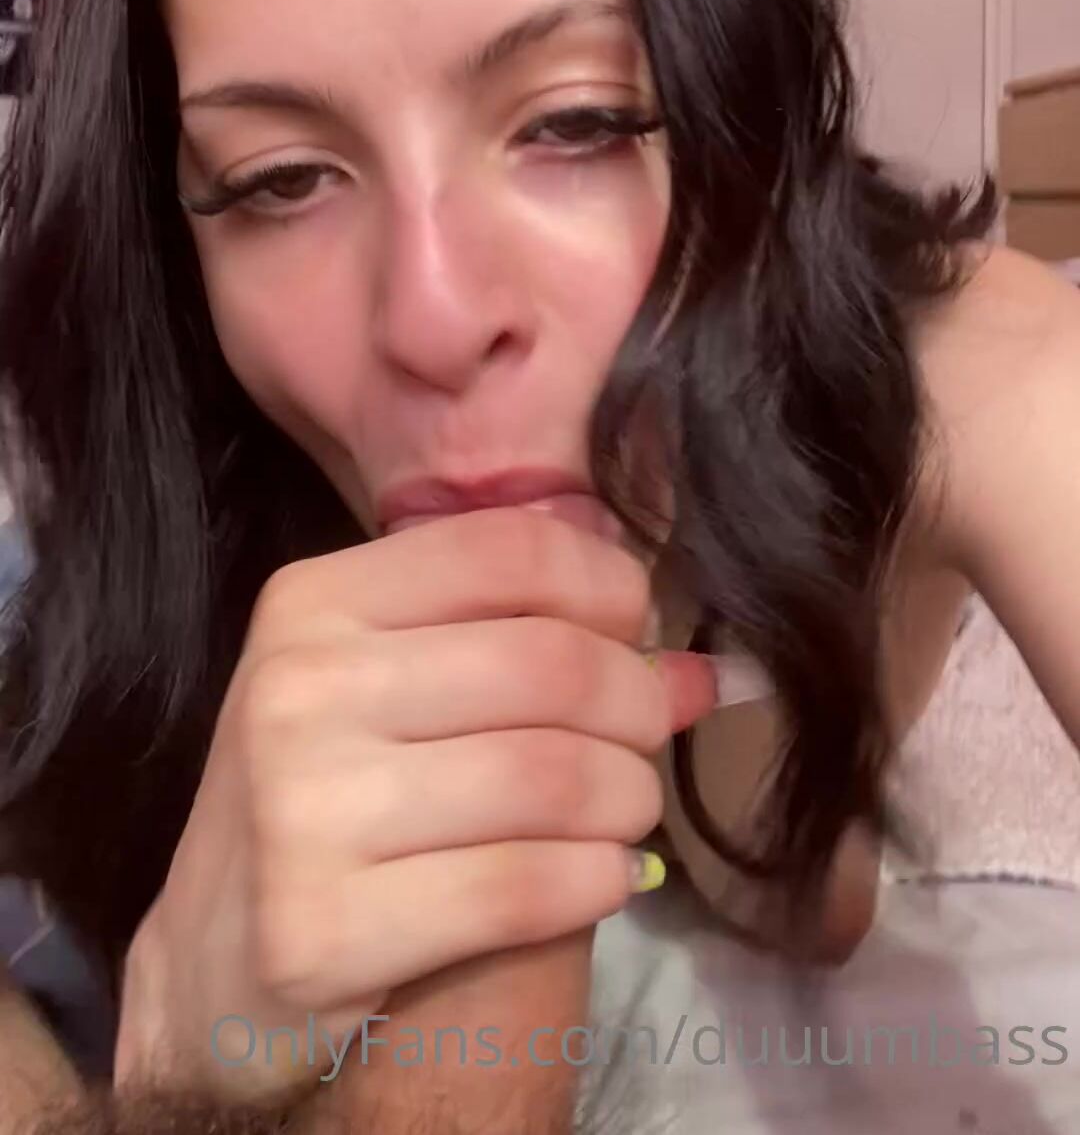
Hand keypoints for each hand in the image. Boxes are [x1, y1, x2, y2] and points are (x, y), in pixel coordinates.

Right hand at [114, 507, 715, 1106]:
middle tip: (651, 738)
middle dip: (636, 702)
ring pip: (549, 777)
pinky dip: (596, 880)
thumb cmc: (329, 794)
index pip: (508, 550)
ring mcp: (299, 812)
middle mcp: (296, 689)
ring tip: (629, 811)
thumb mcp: (391, 682)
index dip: (608, 586)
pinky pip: (520, 889)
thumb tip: (703, 667)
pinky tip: (605, 878)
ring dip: (628, 796)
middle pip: (547, 662)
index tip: (641, 631)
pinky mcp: (320, 932)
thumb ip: (522, 641)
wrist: (215, 961)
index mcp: (312, 601)